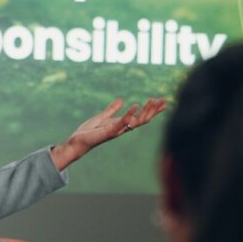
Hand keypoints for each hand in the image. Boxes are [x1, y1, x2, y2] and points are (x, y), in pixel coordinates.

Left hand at [51, 97, 167, 170]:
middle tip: (165, 100)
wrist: (77, 142)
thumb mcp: (101, 117)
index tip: (163, 102)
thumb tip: (120, 100)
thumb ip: (111, 110)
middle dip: (154, 110)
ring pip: (137, 121)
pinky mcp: (109, 131)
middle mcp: (122, 128)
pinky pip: (122, 122)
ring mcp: (117, 130)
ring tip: (153, 100)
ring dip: (146, 111)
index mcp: (121, 124)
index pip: (141, 116)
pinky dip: (129, 114)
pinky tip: (135, 104)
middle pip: (143, 119)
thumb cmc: (88, 132)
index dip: (152, 109)